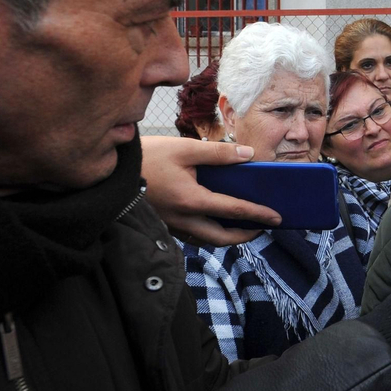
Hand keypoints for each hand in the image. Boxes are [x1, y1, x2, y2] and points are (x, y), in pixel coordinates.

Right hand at [139, 135, 280, 245]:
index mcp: (191, 200)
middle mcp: (183, 219)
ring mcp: (172, 225)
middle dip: (245, 236)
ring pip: (206, 240)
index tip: (277, 218)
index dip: (259, 215)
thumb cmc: (148, 156)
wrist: (112, 171)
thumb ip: (219, 153)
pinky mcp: (164, 224)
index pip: (234, 211)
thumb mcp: (185, 149)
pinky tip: (215, 220)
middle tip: (262, 227)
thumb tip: (249, 155)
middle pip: (222, 238)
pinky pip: (192, 235)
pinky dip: (209, 233)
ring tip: (242, 225)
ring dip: (227, 237)